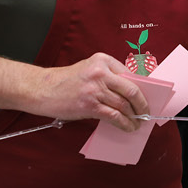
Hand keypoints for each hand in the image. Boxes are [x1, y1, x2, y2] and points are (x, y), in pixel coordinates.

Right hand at [33, 53, 149, 131]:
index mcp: (103, 60)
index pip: (131, 75)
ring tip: (138, 122)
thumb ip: (109, 76)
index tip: (148, 97)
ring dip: (134, 116)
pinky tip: (128, 127)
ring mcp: (95, 89)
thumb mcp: (89, 69)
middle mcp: (101, 72)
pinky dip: (124, 123)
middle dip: (143, 104)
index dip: (142, 88)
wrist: (40, 89)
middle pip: (132, 89)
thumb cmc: (65, 81)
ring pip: (124, 104)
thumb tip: (131, 93)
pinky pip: (114, 116)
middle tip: (147, 112)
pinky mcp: (89, 105)